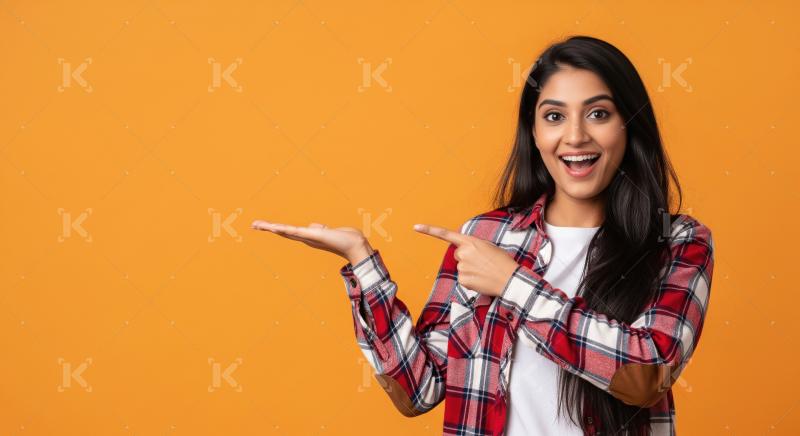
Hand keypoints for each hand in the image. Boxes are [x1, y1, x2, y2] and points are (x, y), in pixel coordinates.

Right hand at [251, 219, 373, 264]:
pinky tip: (275, 227)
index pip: (288, 232)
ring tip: (258, 224)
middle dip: (268, 228)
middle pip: (283, 232)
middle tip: (253, 224)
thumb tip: (314, 226)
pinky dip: (284, 229)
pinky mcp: (312, 235)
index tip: (263, 226)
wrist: (354, 244)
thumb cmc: (343, 238)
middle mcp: (305, 238)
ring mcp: (308, 237)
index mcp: (308, 237)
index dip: (276, 229)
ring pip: (286, 231)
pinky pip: (295, 231)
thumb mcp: (328, 231)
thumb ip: (320, 228)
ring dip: (271, 227)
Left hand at [413, 223, 518, 296]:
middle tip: (482, 262)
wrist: (510, 279)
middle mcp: (463, 253)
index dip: (429, 230)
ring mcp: (462, 267)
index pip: (446, 234)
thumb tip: (463, 253)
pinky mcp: (463, 280)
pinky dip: (471, 280)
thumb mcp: (488, 247)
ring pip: (461, 267)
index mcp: (470, 241)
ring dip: (470, 269)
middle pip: (457, 254)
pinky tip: (481, 279)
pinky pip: (463, 278)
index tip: (415, 226)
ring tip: (484, 271)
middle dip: (467, 258)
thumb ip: (473, 246)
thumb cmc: (502, 262)